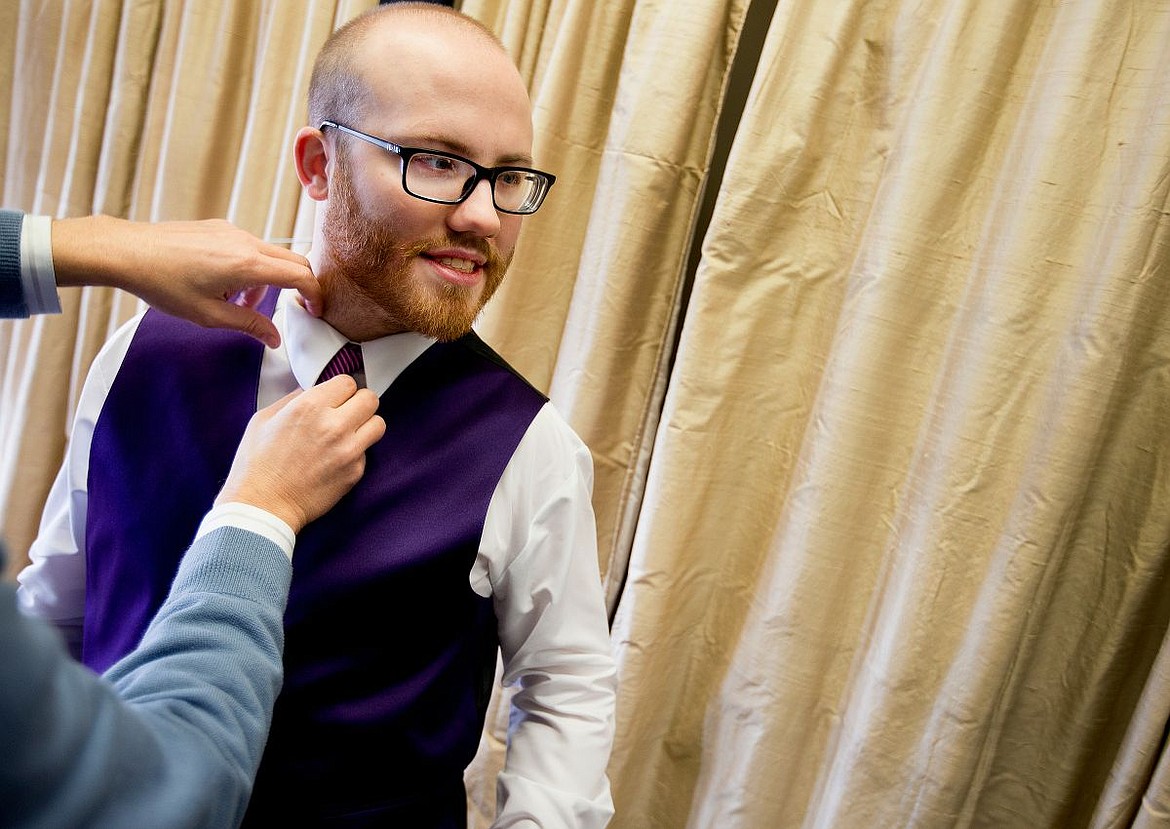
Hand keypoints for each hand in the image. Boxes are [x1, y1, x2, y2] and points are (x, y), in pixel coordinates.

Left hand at [51, 215, 323, 347]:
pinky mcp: (220, 228)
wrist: (128, 251)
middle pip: (294, 261)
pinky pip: (250, 247)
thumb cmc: (163, 283)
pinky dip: (251, 267)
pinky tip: (223, 283)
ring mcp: (233, 232)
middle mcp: (246, 243)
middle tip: (294, 308)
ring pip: (271, 256)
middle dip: (299, 287)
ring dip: (269, 280)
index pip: (301, 276)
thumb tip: (274, 338)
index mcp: (248, 265)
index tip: (316, 311)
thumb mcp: (209, 315)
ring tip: (239, 302)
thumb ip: (249, 325)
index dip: (315, 295)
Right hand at [215, 376, 384, 532]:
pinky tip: (336, 458)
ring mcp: (348, 450)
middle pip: (370, 399)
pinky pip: (367, 451)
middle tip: (347, 412)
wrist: (263, 506)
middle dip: (359, 402)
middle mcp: (334, 425)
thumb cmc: (257, 465)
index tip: (336, 397)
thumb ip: (293, 400)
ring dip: (365, 425)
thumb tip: (312, 391)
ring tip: (349, 433)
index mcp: (310, 407)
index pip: (347, 382)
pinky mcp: (355, 471)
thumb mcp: (265, 419)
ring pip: (378, 424)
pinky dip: (356, 451)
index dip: (341, 389)